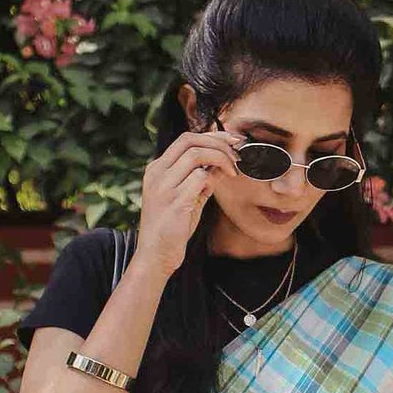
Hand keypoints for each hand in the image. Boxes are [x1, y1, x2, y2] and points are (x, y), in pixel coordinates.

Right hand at [136, 126, 246, 276]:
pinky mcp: (175, 202)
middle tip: (237, 154)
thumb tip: (219, 167)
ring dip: (220, 159)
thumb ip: (198, 182)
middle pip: (189, 140)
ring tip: (233, 171)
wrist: (156, 256)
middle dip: (218, 142)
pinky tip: (216, 189)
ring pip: (196, 155)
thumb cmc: (171, 230)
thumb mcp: (185, 199)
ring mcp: (164, 186)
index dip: (211, 136)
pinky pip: (200, 178)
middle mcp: (157, 173)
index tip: (230, 141)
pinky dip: (213, 180)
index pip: (185, 140)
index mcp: (157, 169)